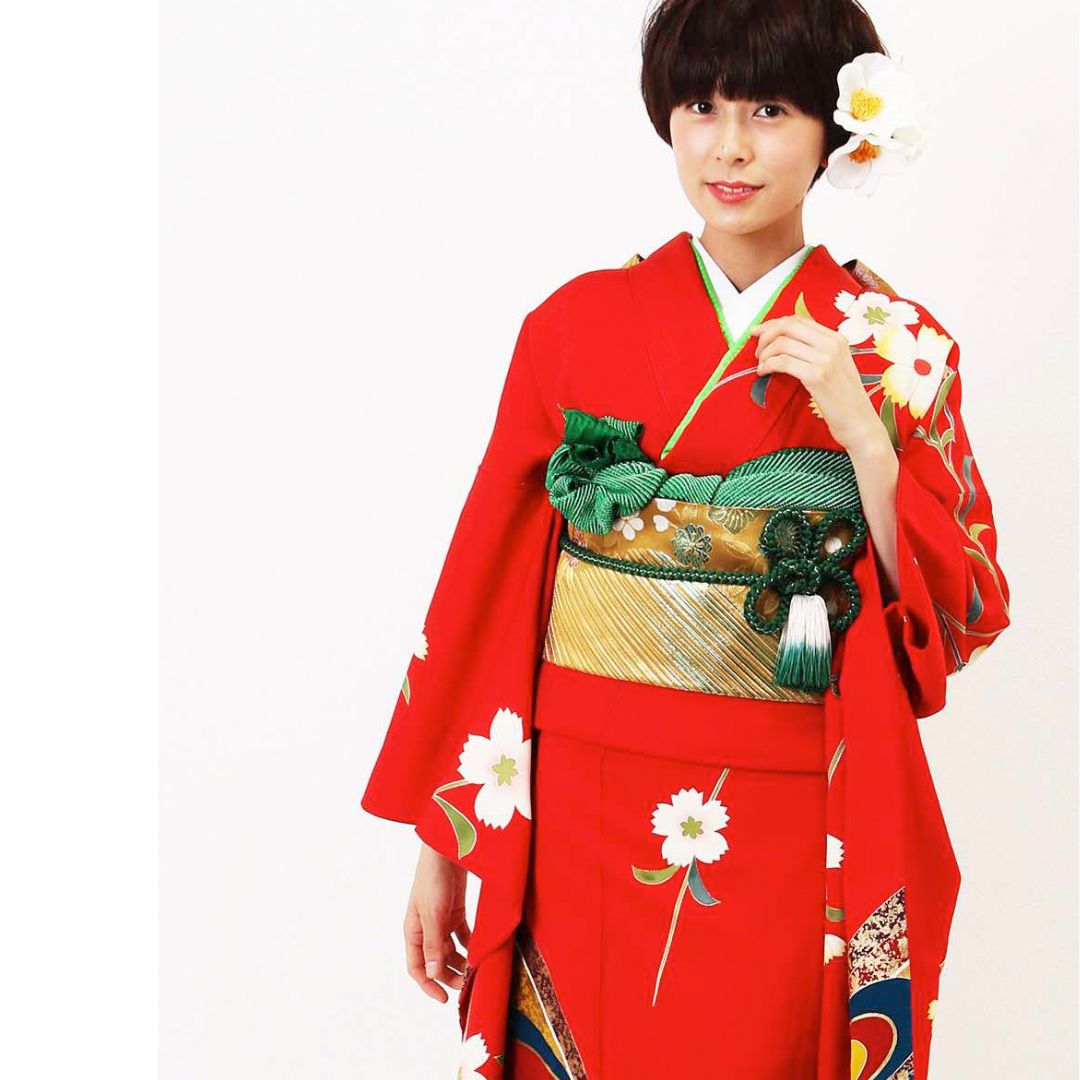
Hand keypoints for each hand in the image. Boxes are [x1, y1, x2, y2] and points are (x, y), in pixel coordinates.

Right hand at [404, 840, 470, 1002]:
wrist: (448, 847)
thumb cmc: (433, 877)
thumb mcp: (432, 913)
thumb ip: (433, 944)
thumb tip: (433, 974)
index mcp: (413, 930)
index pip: (417, 967)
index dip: (429, 985)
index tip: (445, 999)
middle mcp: (426, 928)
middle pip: (437, 961)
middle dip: (450, 975)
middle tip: (467, 985)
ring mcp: (442, 919)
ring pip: (451, 950)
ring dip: (461, 962)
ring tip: (475, 970)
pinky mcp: (456, 910)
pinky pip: (463, 935)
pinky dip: (470, 944)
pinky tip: (480, 951)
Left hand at [750, 314, 882, 454]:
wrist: (860, 423)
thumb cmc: (843, 400)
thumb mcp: (835, 367)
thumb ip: (815, 351)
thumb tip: (783, 342)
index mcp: (837, 338)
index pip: (798, 320)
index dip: (773, 324)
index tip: (758, 333)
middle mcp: (833, 344)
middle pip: (788, 326)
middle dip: (765, 335)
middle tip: (757, 351)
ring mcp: (826, 359)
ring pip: (783, 343)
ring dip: (764, 353)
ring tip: (761, 366)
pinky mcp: (817, 376)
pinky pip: (783, 362)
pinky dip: (767, 365)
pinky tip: (762, 373)